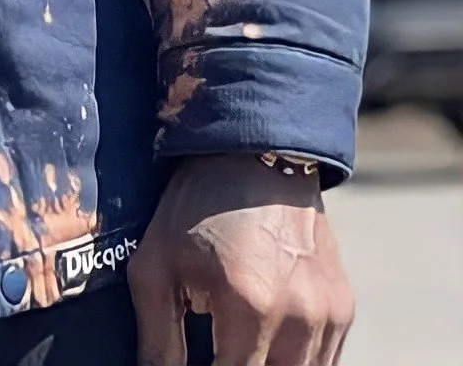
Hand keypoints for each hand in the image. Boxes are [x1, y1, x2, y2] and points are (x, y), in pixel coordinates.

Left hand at [128, 153, 352, 365]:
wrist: (254, 156)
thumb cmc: (195, 208)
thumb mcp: (155, 264)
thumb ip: (158, 336)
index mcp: (249, 305)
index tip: (192, 361)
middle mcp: (300, 317)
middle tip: (216, 348)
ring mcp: (329, 315)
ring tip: (236, 345)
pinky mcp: (345, 309)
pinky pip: (324, 361)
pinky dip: (295, 361)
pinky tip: (264, 343)